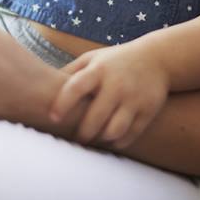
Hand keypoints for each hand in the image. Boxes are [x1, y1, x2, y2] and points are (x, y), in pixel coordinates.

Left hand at [49, 44, 169, 148]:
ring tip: (94, 138)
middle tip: (76, 138)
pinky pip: (130, 135)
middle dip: (82, 133)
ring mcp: (134, 98)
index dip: (62, 104)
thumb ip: (70, 72)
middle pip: (95, 117)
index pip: (76, 86)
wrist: (158, 58)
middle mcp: (117, 84)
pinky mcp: (148, 110)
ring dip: (100, 139)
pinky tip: (110, 138)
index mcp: (99, 69)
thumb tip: (42, 87)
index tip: (53, 118)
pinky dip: (117, 142)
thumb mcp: (93, 58)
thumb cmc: (116, 61)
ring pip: (113, 130)